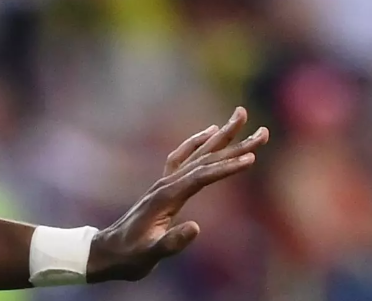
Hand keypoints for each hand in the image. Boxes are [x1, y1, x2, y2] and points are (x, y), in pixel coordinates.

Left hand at [86, 107, 268, 281]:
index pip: (202, 177)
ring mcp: (164, 181)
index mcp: (166, 197)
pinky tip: (210, 133)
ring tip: (239, 116)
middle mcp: (166, 183)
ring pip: (197, 153)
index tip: (251, 158)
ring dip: (221, 135)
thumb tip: (196, 227)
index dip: (227, 168)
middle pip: (205, 158)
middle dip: (234, 143)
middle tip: (263, 131)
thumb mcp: (150, 254)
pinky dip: (198, 142)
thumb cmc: (130, 255)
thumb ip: (172, 243)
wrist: (108, 251)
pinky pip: (184, 156)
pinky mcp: (163, 185)